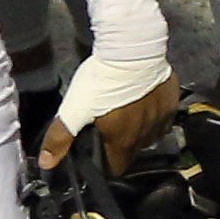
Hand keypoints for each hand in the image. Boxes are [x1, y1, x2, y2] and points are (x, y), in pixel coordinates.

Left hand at [39, 59, 179, 172]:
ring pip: (149, 136)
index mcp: (123, 142)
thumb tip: (47, 163)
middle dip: (120, 147)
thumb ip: (60, 137)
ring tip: (125, 114)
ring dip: (138, 131)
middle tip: (107, 128)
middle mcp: (146, 137)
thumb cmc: (103, 81)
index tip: (97, 152)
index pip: (117, 169)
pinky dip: (152, 116)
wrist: (133, 49)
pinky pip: (162, 119)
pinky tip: (142, 103)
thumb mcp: (74, 108)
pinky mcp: (172, 102)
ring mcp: (162, 119)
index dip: (105, 165)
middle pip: (132, 153)